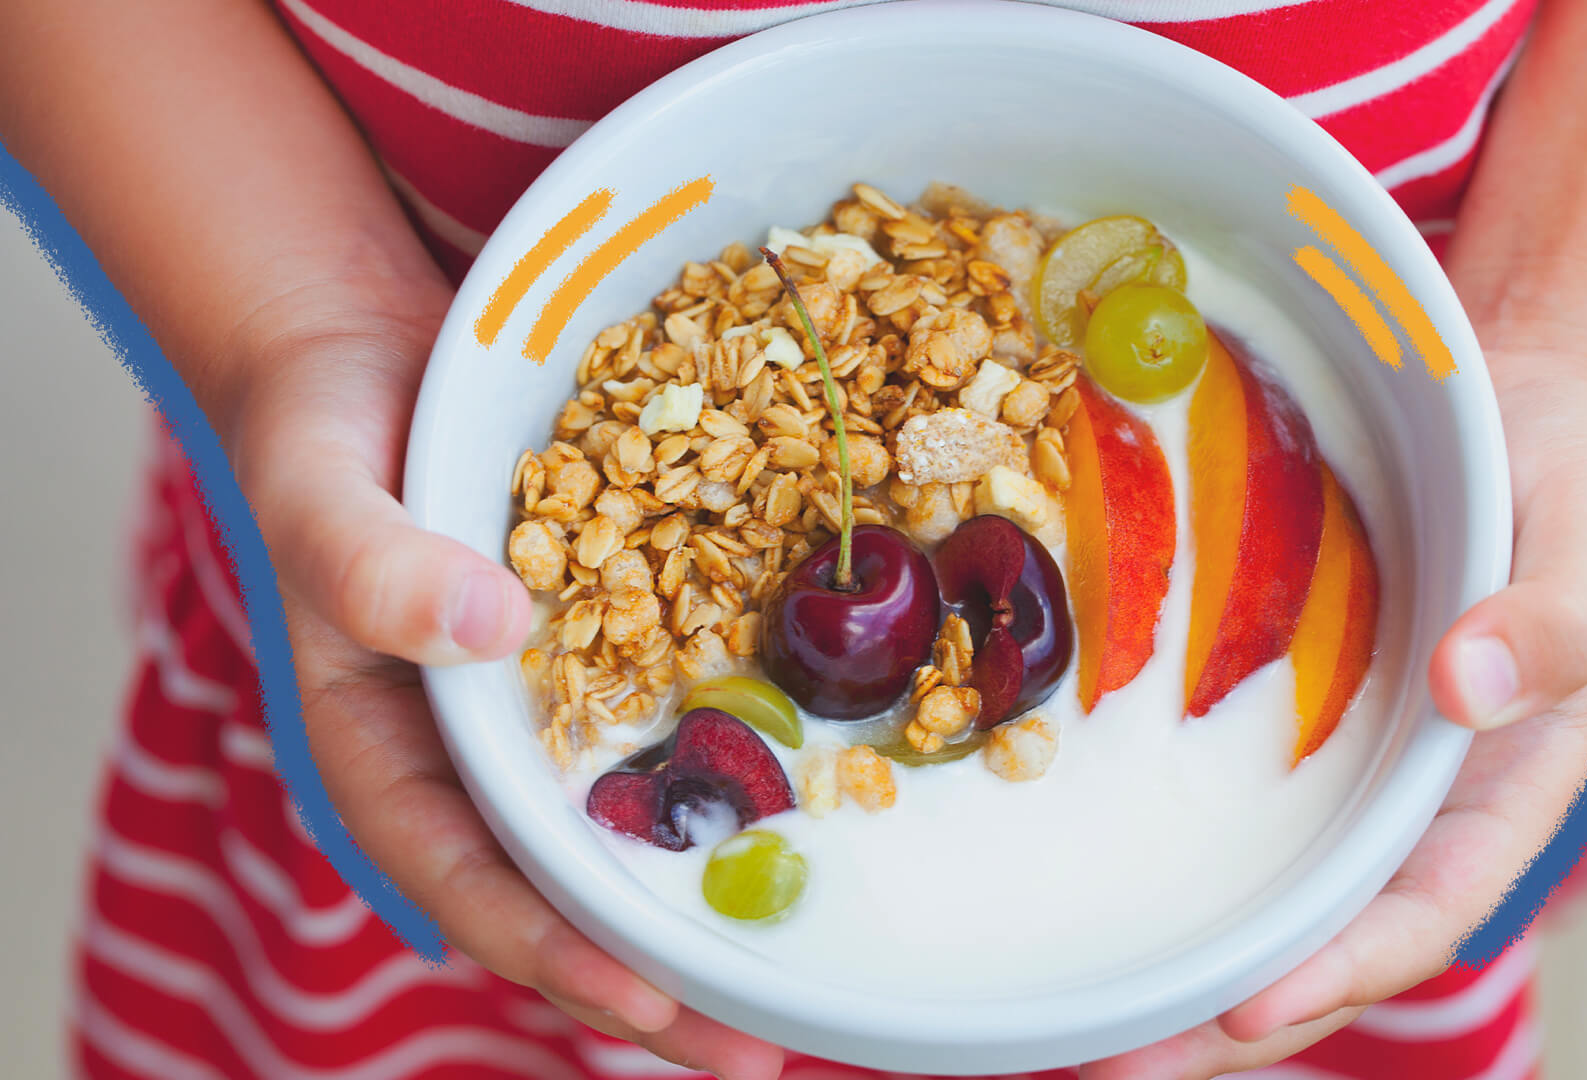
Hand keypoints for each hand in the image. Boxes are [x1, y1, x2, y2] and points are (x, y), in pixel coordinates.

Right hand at [227, 278, 784, 1079]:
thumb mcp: (320, 488)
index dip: (552, 948)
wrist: (372, 355)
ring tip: (803, 976)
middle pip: (562, 893)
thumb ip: (373, 563)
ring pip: (623, 836)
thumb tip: (489, 635)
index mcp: (388, 749)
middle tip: (762, 1052)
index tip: (647, 1002)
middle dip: (655, 980)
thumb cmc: (322, 432)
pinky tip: (809, 817)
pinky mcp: (603, 659)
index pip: (467, 877)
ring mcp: (543, 716)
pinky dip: (724, 784)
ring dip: (704, 907)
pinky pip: (663, 736)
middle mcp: (472, 756)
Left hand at [1081, 355, 1586, 1078]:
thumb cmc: (1571, 467)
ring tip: (1072, 1025)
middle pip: (1325, 931)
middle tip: (1109, 1071)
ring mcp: (1352, 758)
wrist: (1528, 394)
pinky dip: (1171, 848)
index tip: (1246, 1011)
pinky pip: (1233, 794)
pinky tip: (1083, 877)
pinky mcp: (1294, 707)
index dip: (1344, 968)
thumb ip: (1557, 614)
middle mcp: (1422, 792)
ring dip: (1179, 960)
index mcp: (1509, 779)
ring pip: (1269, 885)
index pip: (1427, 905)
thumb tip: (1469, 688)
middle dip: (1226, 1016)